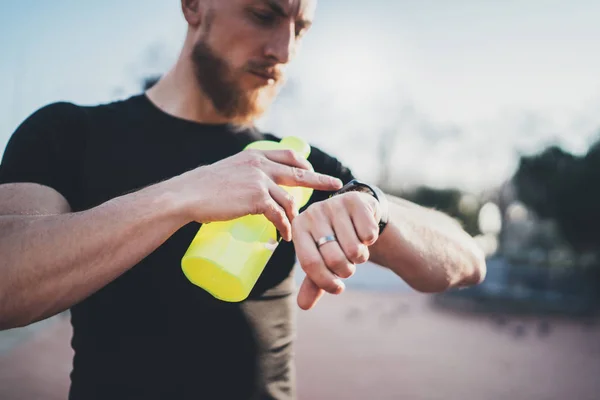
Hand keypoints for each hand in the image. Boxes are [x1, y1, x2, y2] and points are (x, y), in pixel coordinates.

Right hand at [170, 149, 342, 240]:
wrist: (186, 195)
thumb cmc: (202, 188)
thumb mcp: (227, 170)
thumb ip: (244, 175)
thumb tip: (253, 189)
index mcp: (254, 155)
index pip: (288, 154)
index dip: (303, 163)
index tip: (312, 169)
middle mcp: (260, 164)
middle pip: (299, 172)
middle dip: (320, 179)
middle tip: (335, 185)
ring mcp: (259, 181)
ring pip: (289, 199)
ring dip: (294, 217)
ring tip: (292, 229)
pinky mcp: (256, 199)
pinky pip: (279, 215)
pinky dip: (285, 227)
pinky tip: (284, 235)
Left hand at [292, 192, 381, 309]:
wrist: (356, 213)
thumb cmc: (335, 239)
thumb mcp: (322, 258)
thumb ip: (314, 282)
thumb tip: (304, 305)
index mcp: (299, 228)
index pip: (310, 263)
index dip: (326, 282)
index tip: (338, 289)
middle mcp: (312, 212)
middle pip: (334, 258)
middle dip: (346, 271)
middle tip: (348, 266)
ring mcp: (334, 204)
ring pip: (353, 249)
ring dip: (360, 257)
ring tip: (355, 249)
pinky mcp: (355, 201)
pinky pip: (368, 235)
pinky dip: (370, 242)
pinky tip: (364, 234)